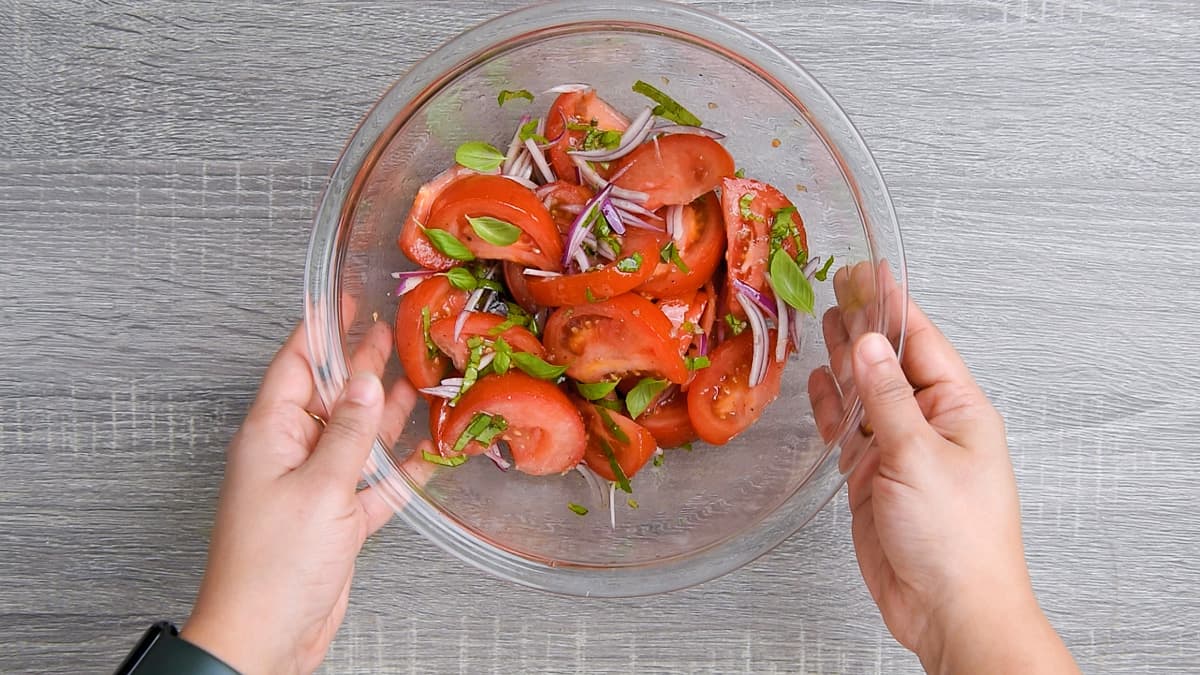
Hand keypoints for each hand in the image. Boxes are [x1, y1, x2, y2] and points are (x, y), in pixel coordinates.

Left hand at [181, 321, 414, 674]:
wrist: (266, 637)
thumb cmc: (272, 568)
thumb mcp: (319, 487)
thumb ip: (349, 433)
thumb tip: (366, 381)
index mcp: (270, 435)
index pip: (295, 364)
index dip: (321, 328)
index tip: (344, 297)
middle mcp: (290, 454)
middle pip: (331, 396)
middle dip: (362, 365)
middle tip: (395, 332)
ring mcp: (315, 487)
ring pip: (357, 438)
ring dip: (386, 414)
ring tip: (419, 380)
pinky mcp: (337, 520)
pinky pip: (374, 484)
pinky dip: (399, 470)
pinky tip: (426, 453)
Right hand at [810, 263, 1077, 673]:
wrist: (949, 609)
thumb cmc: (957, 540)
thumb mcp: (919, 456)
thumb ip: (887, 399)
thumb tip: (869, 343)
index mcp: (959, 410)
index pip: (922, 341)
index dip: (893, 303)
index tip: (867, 271)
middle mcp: (930, 424)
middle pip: (892, 362)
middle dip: (865, 324)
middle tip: (835, 285)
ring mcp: (900, 450)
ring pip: (867, 393)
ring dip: (846, 360)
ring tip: (825, 321)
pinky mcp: (873, 478)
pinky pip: (850, 430)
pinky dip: (833, 407)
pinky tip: (822, 384)